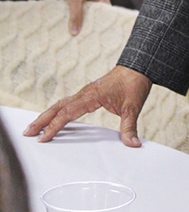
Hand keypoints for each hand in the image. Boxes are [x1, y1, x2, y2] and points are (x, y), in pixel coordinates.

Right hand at [23, 66, 151, 145]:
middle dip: (42, 120)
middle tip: (27, 133)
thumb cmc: (134, 83)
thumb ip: (130, 127)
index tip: (43, 137)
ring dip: (47, 115)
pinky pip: (68, 102)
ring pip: (61, 103)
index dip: (55, 126)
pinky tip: (54, 117)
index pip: (68, 112)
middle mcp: (85, 93)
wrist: (138, 66)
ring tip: (34, 127)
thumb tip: (133, 145)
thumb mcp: (133, 107)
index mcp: (92, 95)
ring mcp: (86, 92)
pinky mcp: (89, 93)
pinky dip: (58, 110)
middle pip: (58, 107)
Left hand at [56, 0, 110, 35]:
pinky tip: (74, 20)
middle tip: (85, 37)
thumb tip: (75, 32)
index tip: (95, 36)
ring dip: (84, 17)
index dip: (100, 24)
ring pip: (91, 10)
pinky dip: (80, 12)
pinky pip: (86, 6)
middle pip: (98, 13)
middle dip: (91, 23)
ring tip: (79, 31)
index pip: (106, 13)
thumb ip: (75, 15)